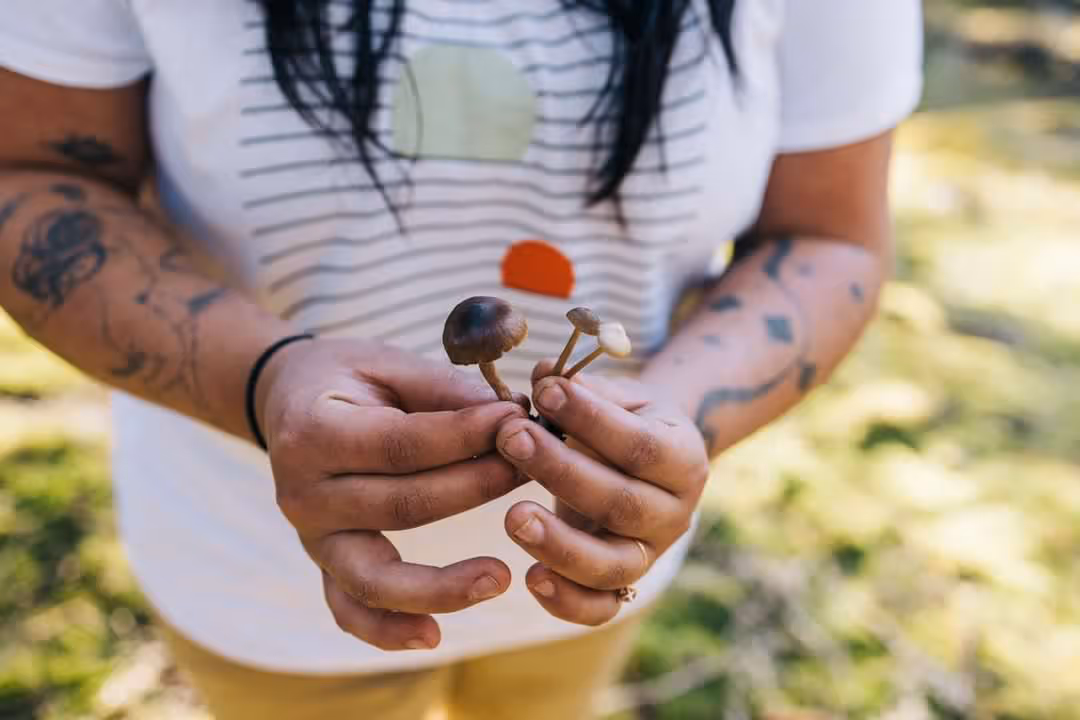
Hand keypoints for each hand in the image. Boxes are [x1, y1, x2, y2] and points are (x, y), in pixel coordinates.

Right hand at [256, 339, 528, 650]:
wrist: (286, 401)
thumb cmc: (348, 377)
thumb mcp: (388, 364)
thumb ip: (444, 390)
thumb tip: (512, 417)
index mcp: (313, 433)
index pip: (402, 445)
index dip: (466, 435)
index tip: (519, 421)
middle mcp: (303, 494)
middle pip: (401, 506)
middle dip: (475, 489)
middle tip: (534, 471)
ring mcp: (310, 538)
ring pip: (375, 575)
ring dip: (440, 583)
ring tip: (500, 578)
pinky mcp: (322, 565)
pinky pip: (350, 610)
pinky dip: (387, 631)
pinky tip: (433, 636)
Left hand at [494, 363, 708, 625]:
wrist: (649, 460)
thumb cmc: (623, 419)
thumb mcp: (615, 394)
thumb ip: (582, 388)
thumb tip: (544, 375)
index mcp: (683, 456)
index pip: (639, 444)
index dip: (592, 419)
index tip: (545, 392)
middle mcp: (676, 512)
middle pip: (622, 503)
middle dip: (562, 471)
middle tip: (511, 438)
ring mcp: (650, 553)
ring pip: (612, 564)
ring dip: (560, 543)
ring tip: (512, 516)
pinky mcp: (623, 584)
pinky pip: (599, 609)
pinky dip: (566, 601)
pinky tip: (529, 576)